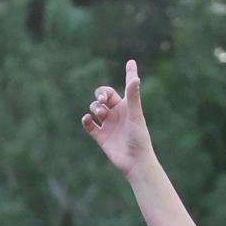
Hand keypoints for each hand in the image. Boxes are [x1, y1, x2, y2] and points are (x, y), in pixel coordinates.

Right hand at [81, 59, 152, 175]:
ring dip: (94, 108)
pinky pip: (89, 125)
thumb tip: (135, 78)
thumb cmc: (139, 138)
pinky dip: (86, 121)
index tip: (131, 62)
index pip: (127, 86)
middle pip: (103, 96)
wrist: (135, 162)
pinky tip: (88, 120)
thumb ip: (133, 96)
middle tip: (102, 100)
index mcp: (128, 107)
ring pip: (94, 108)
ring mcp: (108, 125)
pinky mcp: (101, 136)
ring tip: (101, 114)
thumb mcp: (135, 115)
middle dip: (100, 94)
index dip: (128, 74)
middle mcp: (118, 114)